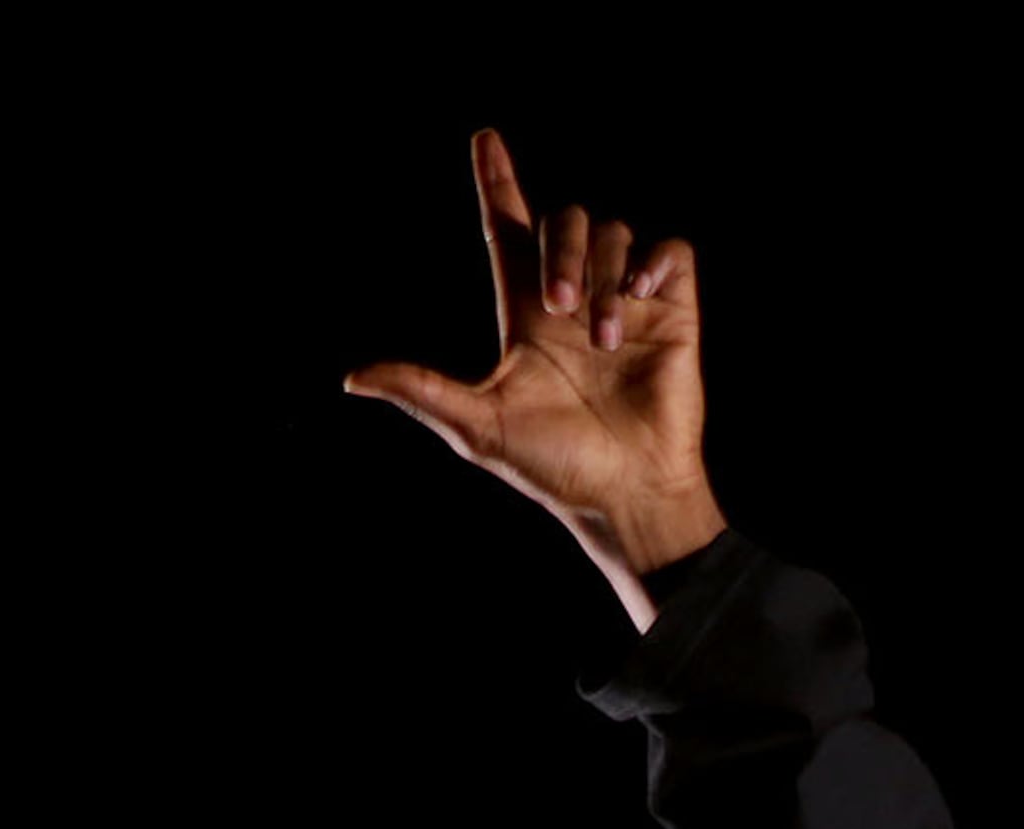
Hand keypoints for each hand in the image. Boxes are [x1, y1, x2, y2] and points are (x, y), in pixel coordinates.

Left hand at [342, 128, 729, 626]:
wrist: (625, 492)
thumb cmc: (553, 468)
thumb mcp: (477, 427)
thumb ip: (422, 391)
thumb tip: (352, 379)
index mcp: (524, 317)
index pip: (507, 230)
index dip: (496, 183)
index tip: (484, 139)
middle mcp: (572, 300)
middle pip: (562, 222)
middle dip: (559, 248)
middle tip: (559, 307)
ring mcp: (623, 303)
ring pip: (612, 233)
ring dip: (602, 277)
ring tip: (602, 340)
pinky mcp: (671, 312)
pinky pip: (670, 249)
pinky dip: (655, 258)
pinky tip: (640, 294)